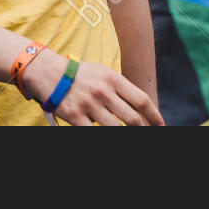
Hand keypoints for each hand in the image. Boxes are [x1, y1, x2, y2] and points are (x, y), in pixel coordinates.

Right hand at [19, 50, 163, 125]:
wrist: (49, 72)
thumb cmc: (80, 75)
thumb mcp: (103, 73)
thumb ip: (120, 88)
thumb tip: (140, 108)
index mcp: (113, 79)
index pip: (142, 100)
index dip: (154, 116)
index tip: (160, 126)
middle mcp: (103, 91)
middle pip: (133, 119)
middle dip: (143, 130)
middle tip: (146, 134)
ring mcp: (89, 105)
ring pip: (116, 129)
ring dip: (126, 136)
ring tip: (130, 136)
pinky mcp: (76, 116)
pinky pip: (94, 133)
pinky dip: (104, 136)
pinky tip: (109, 137)